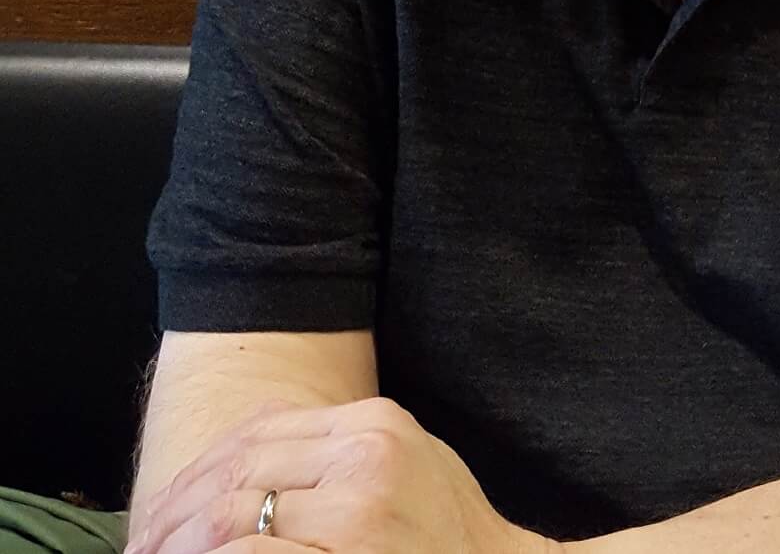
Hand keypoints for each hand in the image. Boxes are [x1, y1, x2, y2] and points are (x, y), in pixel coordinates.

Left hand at [124, 396, 558, 553]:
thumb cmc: (451, 538)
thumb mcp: (408, 465)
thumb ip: (340, 453)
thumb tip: (248, 463)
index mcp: (375, 423)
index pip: (260, 431)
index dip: (200, 470)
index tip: (165, 510)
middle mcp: (364, 453)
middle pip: (239, 468)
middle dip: (176, 512)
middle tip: (142, 547)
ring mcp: (357, 508)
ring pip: (234, 513)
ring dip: (182, 546)